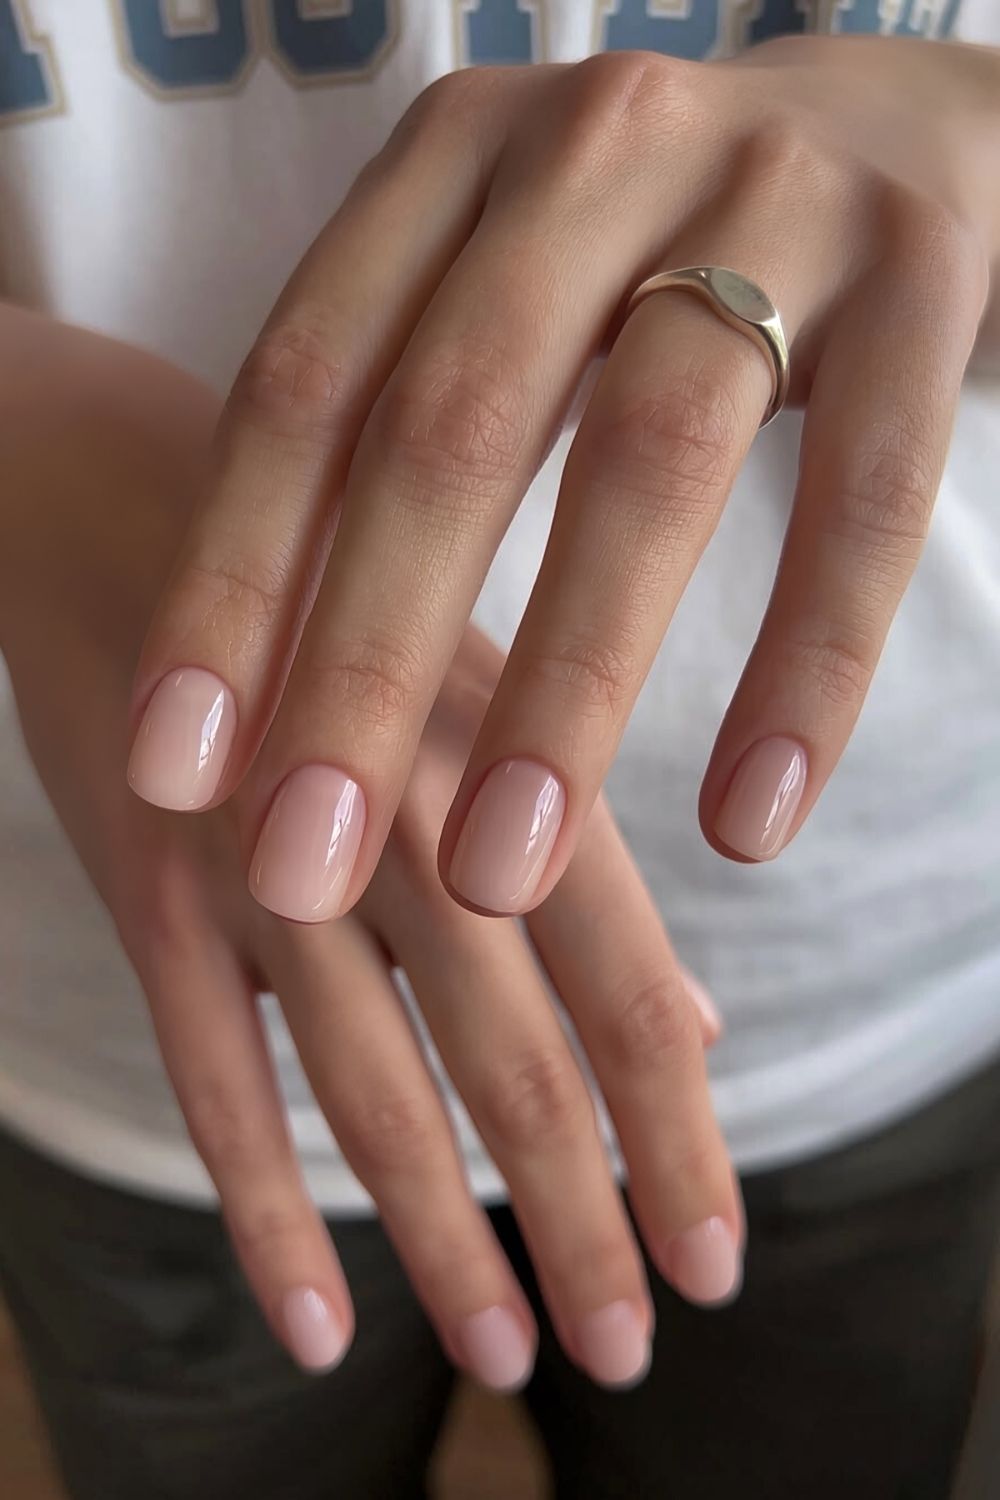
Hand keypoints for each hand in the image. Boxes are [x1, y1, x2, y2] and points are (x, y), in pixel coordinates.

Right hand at [1, 309, 738, 1390]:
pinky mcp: (152, 892)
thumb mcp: (481, 703)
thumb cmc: (338, 609)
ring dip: (448, 1245)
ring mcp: (266, 861)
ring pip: (374, 1097)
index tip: (714, 1261)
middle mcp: (405, 818)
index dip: (681, 1141)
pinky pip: (215, 1081)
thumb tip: (692, 1017)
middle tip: (627, 1352)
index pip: (628, 993)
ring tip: (507, 1356)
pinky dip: (268, 1209)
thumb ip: (578, 866)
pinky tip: (318, 1324)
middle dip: (580, 1228)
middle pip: (518, 1070)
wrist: (120, 500)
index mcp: (510, 764)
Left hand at [128, 36, 998, 922]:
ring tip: (496, 877)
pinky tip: (745, 823)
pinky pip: (863, 500)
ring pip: (648, 462)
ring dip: (560, 694)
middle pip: (451, 433)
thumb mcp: (500, 301)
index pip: (306, 387)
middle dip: (361, 668)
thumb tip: (269, 700)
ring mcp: (774, 199)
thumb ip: (390, 444)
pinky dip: (803, 670)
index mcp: (455, 163)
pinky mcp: (923, 278)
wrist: (887, 123)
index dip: (229, 585)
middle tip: (299, 864)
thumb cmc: (649, 258)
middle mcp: (596, 151)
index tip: (177, 772)